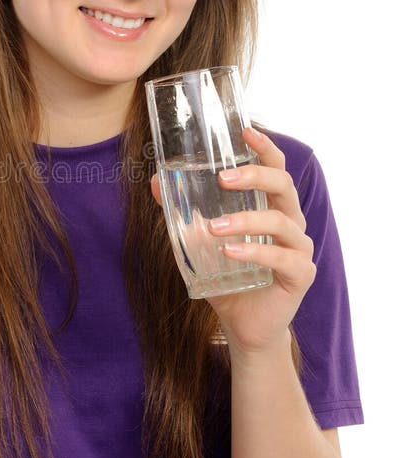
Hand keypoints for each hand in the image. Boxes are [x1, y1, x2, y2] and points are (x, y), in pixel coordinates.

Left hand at [150, 127, 315, 357]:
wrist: (243, 327)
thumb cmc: (227, 278)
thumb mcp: (198, 243)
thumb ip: (182, 214)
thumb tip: (155, 182)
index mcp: (272, 207)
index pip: (276, 167)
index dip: (264, 147)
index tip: (244, 130)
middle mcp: (291, 222)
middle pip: (283, 186)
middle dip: (254, 175)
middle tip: (222, 178)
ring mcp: (299, 248)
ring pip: (280, 220)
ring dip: (245, 219)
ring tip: (213, 227)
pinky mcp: (301, 274)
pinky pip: (282, 257)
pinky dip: (255, 251)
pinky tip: (230, 251)